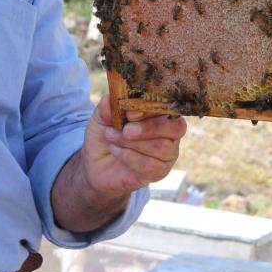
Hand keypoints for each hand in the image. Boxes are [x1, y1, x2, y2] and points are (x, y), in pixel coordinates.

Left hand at [50, 96, 187, 233]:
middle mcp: (170, 132)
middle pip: (176, 128)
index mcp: (161, 112)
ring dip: (133, 143)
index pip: (169, 106)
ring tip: (112, 137)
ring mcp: (167, 153)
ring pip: (162, 147)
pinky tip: (116, 151)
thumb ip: (107, 108)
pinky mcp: (159, 171)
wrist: (95, 163)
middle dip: (150, 128)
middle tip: (126, 130)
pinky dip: (129, 157)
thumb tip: (108, 99)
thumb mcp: (102, 118)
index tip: (131, 113)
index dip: (153, 109)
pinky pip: (151, 165)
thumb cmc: (105, 134)